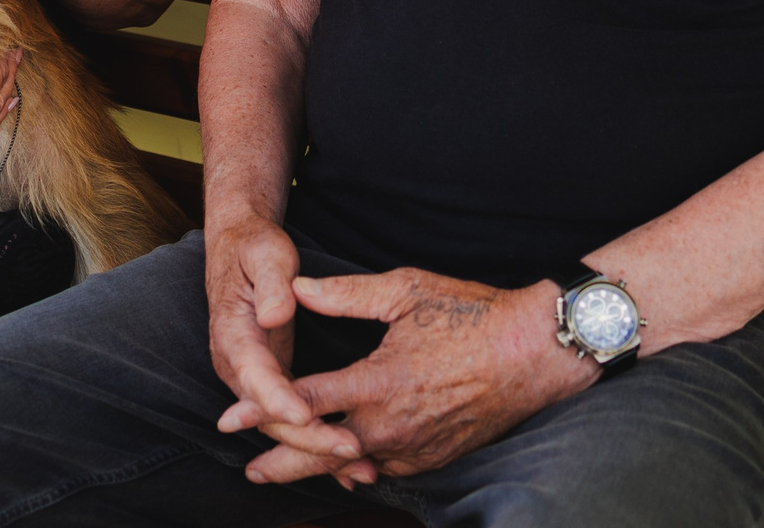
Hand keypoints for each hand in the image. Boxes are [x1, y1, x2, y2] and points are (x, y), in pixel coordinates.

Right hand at [204, 214, 367, 482]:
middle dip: (310, 436)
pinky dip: (320, 440)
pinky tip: (354, 461)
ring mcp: (254, 379)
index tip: (306, 415)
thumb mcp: (265, 255)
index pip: (253, 375)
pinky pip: (293, 419)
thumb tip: (273, 316)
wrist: (239, 251)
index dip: (277, 399)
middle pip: (269, 414)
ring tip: (363, 468)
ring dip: (319, 448)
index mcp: (233, 334)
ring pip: (282, 425)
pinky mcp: (272, 382)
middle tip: (353, 449)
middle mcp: (238, 365)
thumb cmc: (255, 250)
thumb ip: (272, 285)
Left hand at [240, 269, 588, 485]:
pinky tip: (345, 469)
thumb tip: (298, 289)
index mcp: (377, 381)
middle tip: (250, 472)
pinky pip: (386, 469)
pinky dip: (359, 470)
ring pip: (352, 467)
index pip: (305, 403)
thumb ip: (345, 294)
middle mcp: (390, 424)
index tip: (229, 422)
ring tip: (286, 472)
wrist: (534, 352)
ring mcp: (414, 446)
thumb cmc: (471, 313)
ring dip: (318, 470)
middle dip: (281, 463)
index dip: (262, 412)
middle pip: (320, 452)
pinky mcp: (435, 457)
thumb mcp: (405, 290)